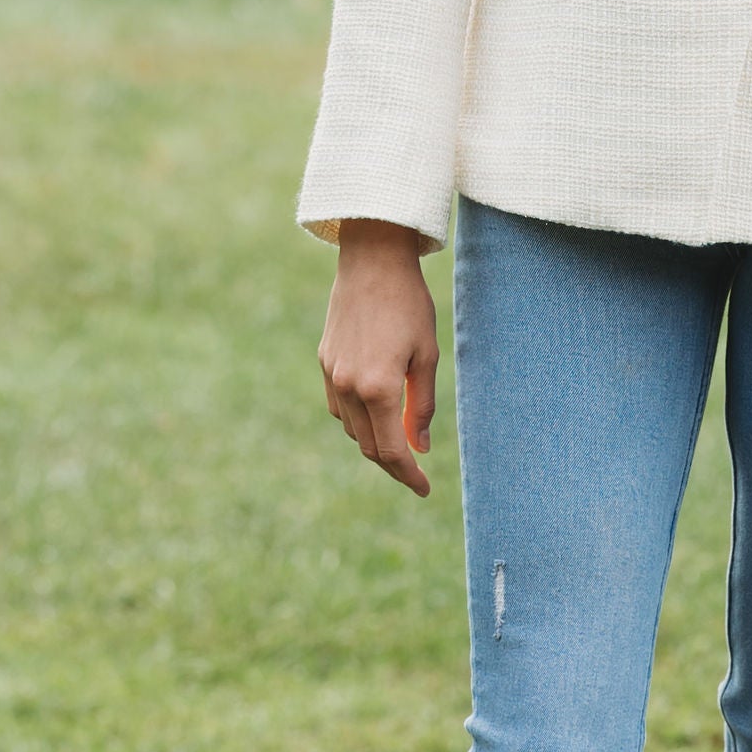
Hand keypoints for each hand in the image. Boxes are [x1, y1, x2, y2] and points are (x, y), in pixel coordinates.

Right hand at [320, 221, 440, 496]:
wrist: (372, 261)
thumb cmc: (409, 304)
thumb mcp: (426, 355)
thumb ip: (421, 405)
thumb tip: (421, 446)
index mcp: (377, 388)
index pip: (391, 451)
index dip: (408, 475)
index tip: (425, 489)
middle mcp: (348, 387)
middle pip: (368, 446)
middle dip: (392, 464)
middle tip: (414, 471)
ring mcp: (331, 375)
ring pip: (351, 428)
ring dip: (374, 440)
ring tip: (398, 440)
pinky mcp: (324, 361)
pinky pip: (338, 406)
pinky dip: (357, 418)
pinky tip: (374, 411)